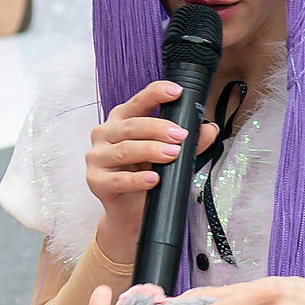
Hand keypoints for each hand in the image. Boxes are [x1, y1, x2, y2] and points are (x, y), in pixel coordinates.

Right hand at [87, 82, 218, 262]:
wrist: (132, 212)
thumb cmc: (147, 175)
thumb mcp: (170, 155)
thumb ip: (189, 142)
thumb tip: (209, 130)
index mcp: (121, 120)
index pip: (138, 101)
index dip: (156, 94)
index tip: (177, 92)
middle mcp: (105, 134)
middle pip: (131, 126)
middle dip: (158, 128)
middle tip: (181, 136)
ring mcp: (97, 157)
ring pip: (124, 150)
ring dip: (150, 150)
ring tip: (172, 155)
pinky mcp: (95, 181)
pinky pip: (118, 179)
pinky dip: (137, 179)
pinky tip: (153, 179)